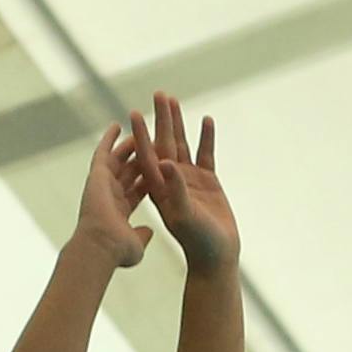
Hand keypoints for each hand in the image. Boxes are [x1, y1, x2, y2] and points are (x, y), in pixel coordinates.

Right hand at [71, 111, 153, 265]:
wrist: (100, 246)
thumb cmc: (117, 251)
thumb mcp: (136, 245)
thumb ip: (142, 236)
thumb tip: (148, 231)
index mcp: (122, 210)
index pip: (138, 189)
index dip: (148, 178)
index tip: (158, 168)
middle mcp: (112, 194)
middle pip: (130, 170)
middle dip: (141, 157)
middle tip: (152, 142)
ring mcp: (103, 184)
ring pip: (118, 159)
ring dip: (128, 144)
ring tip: (138, 130)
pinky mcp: (97, 175)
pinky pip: (103, 151)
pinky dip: (109, 139)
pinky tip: (117, 126)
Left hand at [114, 94, 232, 276]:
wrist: (217, 258)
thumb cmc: (198, 243)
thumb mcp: (184, 216)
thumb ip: (176, 189)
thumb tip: (166, 162)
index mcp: (159, 190)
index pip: (147, 157)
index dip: (141, 135)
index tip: (133, 113)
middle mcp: (171, 182)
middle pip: (164, 144)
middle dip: (160, 120)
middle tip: (157, 94)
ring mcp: (189, 181)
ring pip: (182, 145)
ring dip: (177, 123)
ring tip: (173, 99)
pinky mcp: (207, 183)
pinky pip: (205, 154)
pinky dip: (205, 138)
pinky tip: (205, 120)